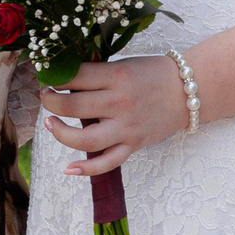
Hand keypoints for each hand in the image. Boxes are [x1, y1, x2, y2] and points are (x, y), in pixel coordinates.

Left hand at [37, 56, 189, 175]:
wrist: (187, 91)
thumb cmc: (153, 74)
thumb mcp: (123, 65)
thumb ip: (97, 74)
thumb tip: (62, 80)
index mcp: (116, 76)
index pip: (74, 77)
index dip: (54, 78)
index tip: (48, 78)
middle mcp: (119, 103)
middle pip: (72, 106)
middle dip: (50, 101)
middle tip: (46, 97)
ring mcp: (126, 127)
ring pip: (84, 138)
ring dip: (60, 133)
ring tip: (50, 124)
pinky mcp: (133, 145)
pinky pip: (107, 162)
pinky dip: (86, 169)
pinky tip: (69, 168)